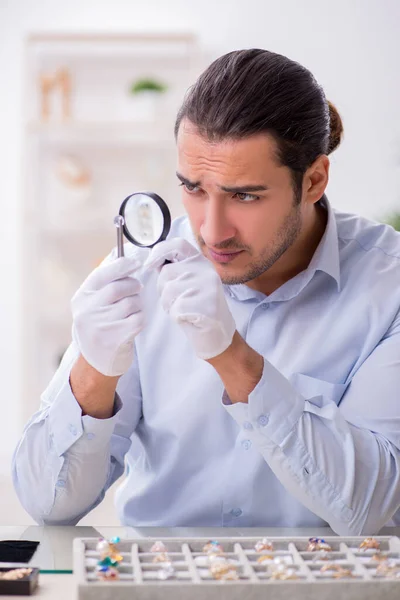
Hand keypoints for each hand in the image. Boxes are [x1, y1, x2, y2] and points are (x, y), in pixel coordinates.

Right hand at [71, 247, 148, 375]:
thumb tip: (120, 252)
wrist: (97, 362)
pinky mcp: (116, 338)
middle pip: (120, 287)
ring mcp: (101, 326)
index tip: (135, 263)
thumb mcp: (93, 303)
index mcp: (81, 298)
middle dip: (133, 285)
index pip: (102, 275)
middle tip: (136, 289)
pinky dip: (140, 318)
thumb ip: (104, 281)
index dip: (122, 265)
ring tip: (130, 311)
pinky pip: (138, 318)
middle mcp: (88, 311)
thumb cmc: (99, 325)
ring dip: (137, 304)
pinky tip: (132, 324)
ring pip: (132, 303)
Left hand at [145, 238, 235, 359]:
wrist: (217, 334)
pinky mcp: (206, 304)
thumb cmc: (198, 308)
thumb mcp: (189, 282)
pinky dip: (176, 316)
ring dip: (169, 304)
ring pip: (168, 290)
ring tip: (184, 309)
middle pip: (166, 272)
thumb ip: (175, 270)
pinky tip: (188, 318)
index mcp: (201, 262)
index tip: (150, 264)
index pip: (177, 244)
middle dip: (162, 289)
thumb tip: (153, 260)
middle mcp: (206, 270)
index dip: (159, 251)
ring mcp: (208, 286)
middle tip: (176, 300)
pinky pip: (176, 307)